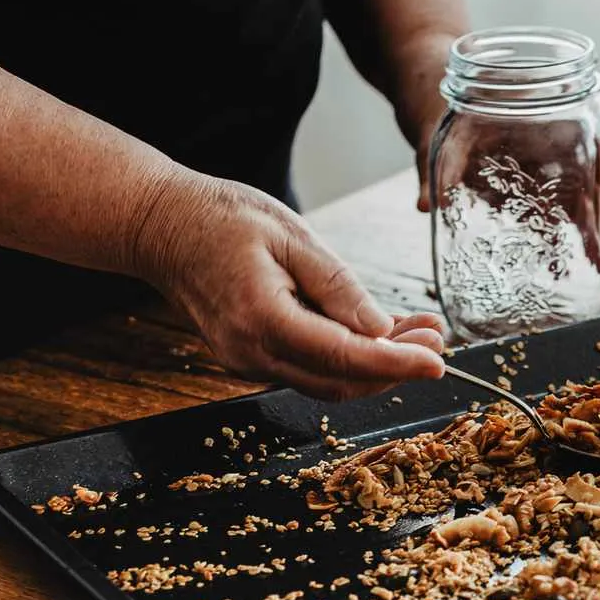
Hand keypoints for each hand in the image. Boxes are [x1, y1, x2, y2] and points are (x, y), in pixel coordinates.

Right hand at [135, 171, 445, 400]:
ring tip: (417, 331)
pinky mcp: (250, 357)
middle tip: (436, 339)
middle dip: (396, 366)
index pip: (346, 358)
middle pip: (342, 382)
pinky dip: (348, 357)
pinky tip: (376, 332)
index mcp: (263, 320)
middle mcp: (252, 354)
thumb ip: (338, 287)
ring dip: (377, 363)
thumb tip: (382, 329)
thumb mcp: (291, 236)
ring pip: (328, 382)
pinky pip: (309, 368)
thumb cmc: (222, 218)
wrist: (161, 226)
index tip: (438, 360)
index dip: (398, 363)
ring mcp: (247, 362)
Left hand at [414, 115, 599, 244]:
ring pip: (590, 190)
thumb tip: (425, 204)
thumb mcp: (429, 133)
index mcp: (538, 113)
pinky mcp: (532, 186)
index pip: (592, 125)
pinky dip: (579, 229)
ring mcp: (545, 163)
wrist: (428, 100)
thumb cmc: (435, 105)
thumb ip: (429, 169)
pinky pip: (565, 206)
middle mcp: (550, 137)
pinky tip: (587, 257)